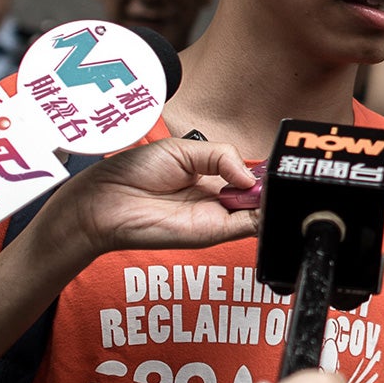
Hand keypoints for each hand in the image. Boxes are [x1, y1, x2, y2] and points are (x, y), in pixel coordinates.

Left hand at [29, 139, 260, 270]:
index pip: (248, 174)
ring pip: (260, 211)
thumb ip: (222, 155)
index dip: (262, 169)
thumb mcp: (184, 149)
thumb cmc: (133, 173)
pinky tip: (266, 198)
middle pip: (258, 194)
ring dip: (271, 198)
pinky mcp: (213, 233)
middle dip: (272, 184)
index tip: (274, 162)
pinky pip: (249, 227)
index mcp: (210, 176)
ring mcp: (216, 217)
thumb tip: (249, 175)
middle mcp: (216, 199)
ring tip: (273, 183)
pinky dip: (265, 215)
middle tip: (277, 174)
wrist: (107, 201)